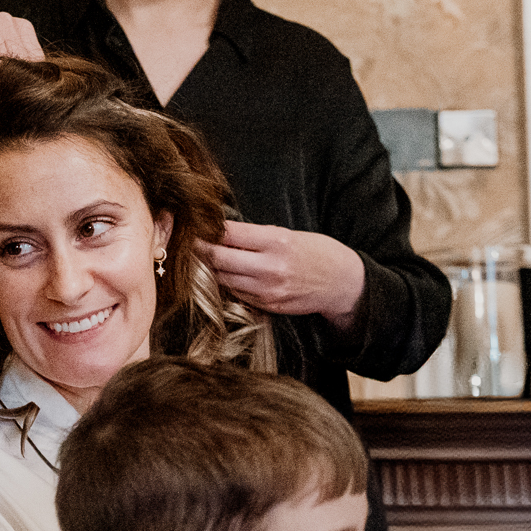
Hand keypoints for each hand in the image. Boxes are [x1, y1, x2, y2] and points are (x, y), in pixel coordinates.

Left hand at [196, 220, 365, 330]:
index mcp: (276, 242)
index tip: (194, 225)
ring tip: (203, 258)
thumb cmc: (316, 253)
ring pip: (222, 278)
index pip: (228, 234)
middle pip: (218, 258)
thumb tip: (220, 232)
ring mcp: (267, 290)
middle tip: (188, 242)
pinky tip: (227, 274)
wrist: (342, 284)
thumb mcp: (289, 235)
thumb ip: (255, 236)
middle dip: (200, 250)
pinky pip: (235, 292)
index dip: (207, 229)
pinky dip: (227, 283)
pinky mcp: (266, 305)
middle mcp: (270, 267)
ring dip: (210, 268)